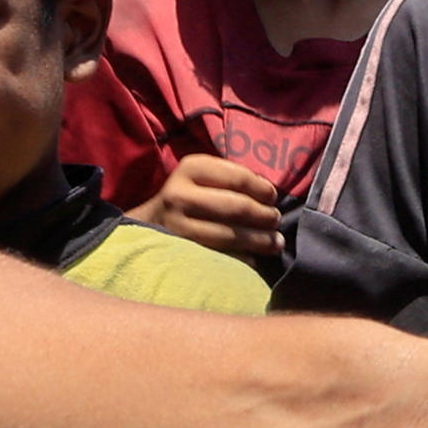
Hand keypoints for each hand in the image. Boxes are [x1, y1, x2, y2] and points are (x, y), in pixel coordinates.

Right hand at [129, 150, 292, 266]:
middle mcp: (180, 195)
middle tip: (275, 221)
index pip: (238, 177)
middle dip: (264, 216)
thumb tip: (270, 194)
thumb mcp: (204, 175)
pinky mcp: (179, 251)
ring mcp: (177, 226)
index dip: (262, 189)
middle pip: (236, 207)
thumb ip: (232, 178)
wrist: (151, 222)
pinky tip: (254, 259)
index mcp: (191, 169)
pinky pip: (221, 257)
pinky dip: (242, 259)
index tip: (272, 198)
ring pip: (230, 235)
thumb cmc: (190, 195)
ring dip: (260, 241)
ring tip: (275, 243)